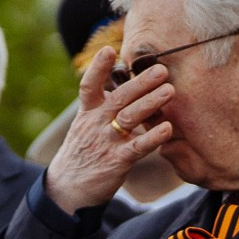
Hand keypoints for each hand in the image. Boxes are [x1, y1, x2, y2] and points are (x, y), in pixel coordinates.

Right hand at [44, 50, 178, 213]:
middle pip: (119, 98)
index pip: (89, 86)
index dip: (98, 68)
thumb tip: (130, 89)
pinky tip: (168, 128)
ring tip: (170, 91)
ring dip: (151, 103)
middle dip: (141, 82)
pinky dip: (153, 137)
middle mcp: (95, 124)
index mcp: (87, 113)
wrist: (68, 188)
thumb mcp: (86, 126)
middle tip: (161, 69)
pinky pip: (137, 146)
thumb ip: (104, 109)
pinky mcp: (116, 161)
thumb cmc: (84, 153)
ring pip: (130, 117)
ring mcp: (105, 142)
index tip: (109, 50)